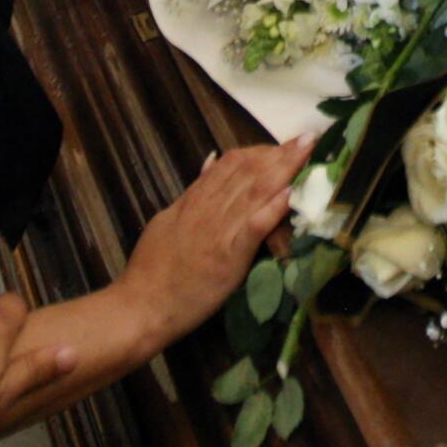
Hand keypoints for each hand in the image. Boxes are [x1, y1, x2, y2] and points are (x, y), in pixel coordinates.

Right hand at [113, 137, 313, 341]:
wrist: (139, 307)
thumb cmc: (151, 272)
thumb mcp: (166, 222)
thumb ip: (191, 195)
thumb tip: (209, 163)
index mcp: (192, 201)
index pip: (229, 164)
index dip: (258, 151)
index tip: (281, 145)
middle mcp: (206, 210)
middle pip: (246, 170)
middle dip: (278, 153)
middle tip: (305, 139)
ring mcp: (217, 232)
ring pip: (253, 190)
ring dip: (284, 168)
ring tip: (307, 150)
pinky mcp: (227, 257)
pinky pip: (253, 226)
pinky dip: (272, 207)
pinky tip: (291, 193)